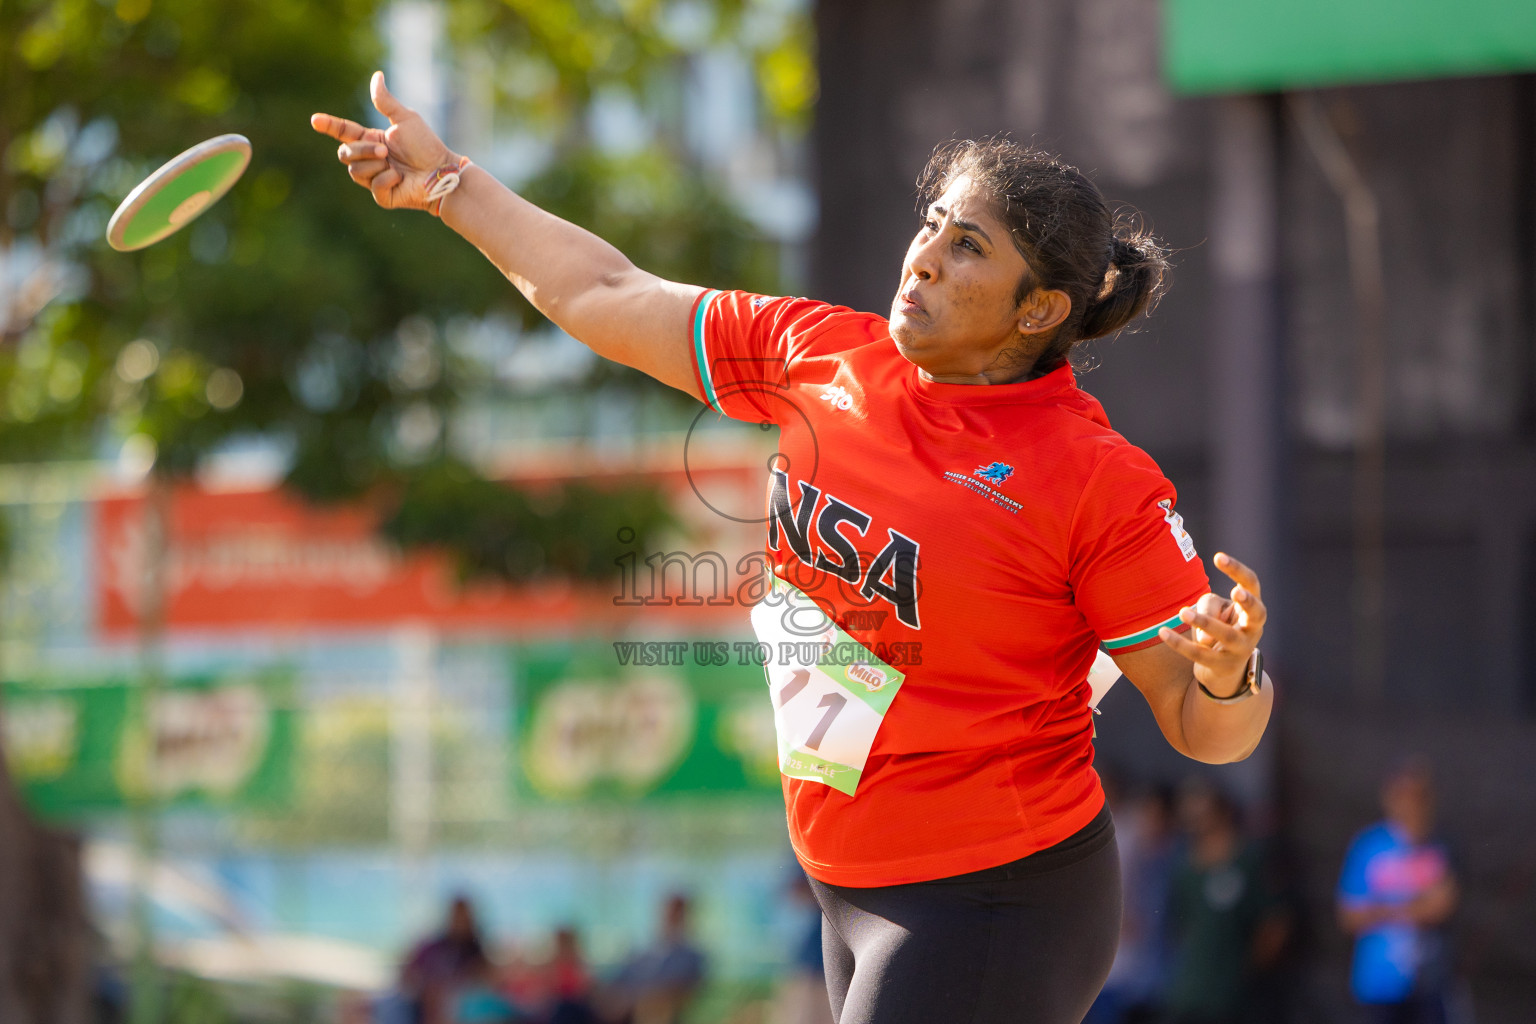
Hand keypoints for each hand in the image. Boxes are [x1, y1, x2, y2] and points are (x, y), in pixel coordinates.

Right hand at [310, 71, 458, 211]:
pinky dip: (386, 181)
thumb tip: (376, 76)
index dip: (329, 126)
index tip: (315, 120)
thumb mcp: (405, 119)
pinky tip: (400, 179)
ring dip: (375, 165)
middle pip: (345, 155)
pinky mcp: (384, 196)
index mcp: (372, 140)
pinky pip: (373, 187)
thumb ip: (386, 101)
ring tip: (394, 165)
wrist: (442, 171)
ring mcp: (375, 179)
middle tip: (384, 152)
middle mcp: (371, 159)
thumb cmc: (427, 145)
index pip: (344, 132)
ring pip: (355, 171)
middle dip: (362, 151)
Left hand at [1158, 552, 1265, 697]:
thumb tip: (1202, 628)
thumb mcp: (1214, 610)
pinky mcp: (1222, 666)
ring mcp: (1241, 649)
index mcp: (1252, 608)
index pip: (1251, 584)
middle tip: (1234, 592)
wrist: (1224, 671)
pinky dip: (1179, 644)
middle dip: (1247, 602)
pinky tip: (1162, 632)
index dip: (1237, 570)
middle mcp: (1253, 628)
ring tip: (1183, 613)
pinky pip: (1200, 654)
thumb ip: (1209, 607)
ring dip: (1205, 623)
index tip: (1218, 556)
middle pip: (1257, 612)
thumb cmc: (1219, 628)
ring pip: (1227, 635)